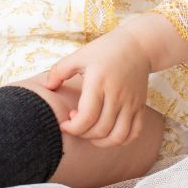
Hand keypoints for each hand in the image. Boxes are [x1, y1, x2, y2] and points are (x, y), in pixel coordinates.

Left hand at [42, 26, 150, 147]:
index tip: (65, 124)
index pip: (87, 117)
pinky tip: (108, 133)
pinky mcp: (140, 106)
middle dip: (83, 134)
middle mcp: (117, 95)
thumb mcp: (80, 55)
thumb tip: (47, 88)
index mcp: (98, 82)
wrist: (138, 45)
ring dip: (101, 142)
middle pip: (100, 130)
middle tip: (75, 124)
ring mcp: (131, 103)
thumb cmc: (105, 50)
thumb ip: (59, 70)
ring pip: (117, 136)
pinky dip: (120, 140)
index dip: (73, 128)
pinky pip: (134, 133)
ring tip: (90, 132)